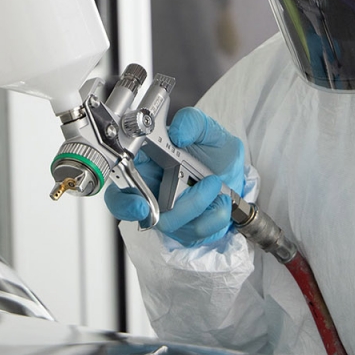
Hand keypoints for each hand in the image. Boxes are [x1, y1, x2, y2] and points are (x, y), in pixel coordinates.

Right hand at [104, 107, 245, 246]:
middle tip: (188, 194)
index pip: (119, 188)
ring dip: (199, 202)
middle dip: (162, 211)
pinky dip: (213, 215)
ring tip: (215, 183)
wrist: (235, 172)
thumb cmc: (213, 151)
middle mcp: (151, 192)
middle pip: (140, 214)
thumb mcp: (208, 129)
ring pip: (171, 222)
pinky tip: (220, 199)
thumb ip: (192, 122)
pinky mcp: (185, 230)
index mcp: (145, 165)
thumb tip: (178, 133)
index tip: (140, 204)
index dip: (123, 201)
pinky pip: (194, 232)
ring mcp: (167, 213)